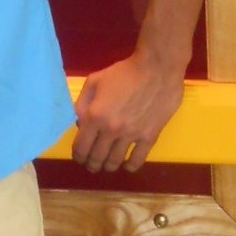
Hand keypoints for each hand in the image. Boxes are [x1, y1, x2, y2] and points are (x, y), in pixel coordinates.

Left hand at [71, 52, 184, 172]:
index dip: (78, 155)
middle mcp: (111, 130)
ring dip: (108, 167)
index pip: (81, 146)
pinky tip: (127, 165)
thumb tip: (78, 124)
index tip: (79, 157)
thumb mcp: (94, 81)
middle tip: (92, 164)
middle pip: (96, 157)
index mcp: (95, 116)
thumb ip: (82, 103)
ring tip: (107, 165)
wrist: (157, 69)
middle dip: (91, 164)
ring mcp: (131, 135)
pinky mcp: (150, 137)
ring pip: (115, 161)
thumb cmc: (124, 72)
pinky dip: (130, 166)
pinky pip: (138, 160)